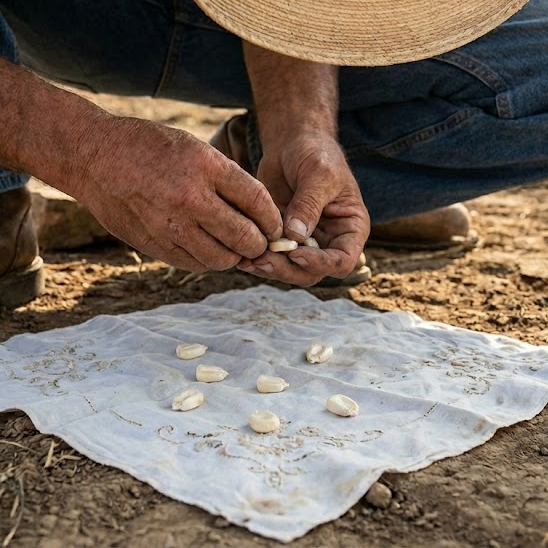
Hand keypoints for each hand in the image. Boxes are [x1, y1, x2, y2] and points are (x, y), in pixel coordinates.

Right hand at [73, 117, 282, 270]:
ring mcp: (170, 226)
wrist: (94, 156)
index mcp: (206, 167)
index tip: (274, 227)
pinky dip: (208, 259)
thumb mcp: (195, 148)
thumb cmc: (151, 148)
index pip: (259, 203)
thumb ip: (229, 180)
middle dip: (259, 244)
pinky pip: (195, 264)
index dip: (273, 221)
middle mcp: (190, 199)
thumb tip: (261, 215)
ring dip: (234, 256)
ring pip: (222, 259)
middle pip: (245, 239)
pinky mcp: (154, 244)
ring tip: (231, 245)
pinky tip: (205, 245)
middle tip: (258, 241)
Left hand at [238, 132, 369, 285]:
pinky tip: (242, 257)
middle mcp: (329, 242)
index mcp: (350, 229)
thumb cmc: (315, 152)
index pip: (343, 260)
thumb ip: (309, 205)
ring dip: (270, 269)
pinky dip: (258, 260)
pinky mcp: (282, 239)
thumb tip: (295, 236)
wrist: (292, 143)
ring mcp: (305, 243)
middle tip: (264, 260)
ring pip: (291, 271)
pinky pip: (272, 258)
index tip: (296, 253)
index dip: (321, 263)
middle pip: (313, 272)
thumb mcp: (318, 174)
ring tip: (249, 260)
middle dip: (288, 270)